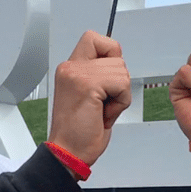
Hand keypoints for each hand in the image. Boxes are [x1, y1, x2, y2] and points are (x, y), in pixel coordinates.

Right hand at [49, 31, 131, 166]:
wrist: (69, 153)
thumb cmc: (80, 131)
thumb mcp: (89, 94)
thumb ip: (99, 74)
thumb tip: (118, 64)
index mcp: (70, 68)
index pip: (96, 39)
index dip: (110, 54)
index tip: (107, 79)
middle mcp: (70, 68)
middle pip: (116, 54)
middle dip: (119, 82)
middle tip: (102, 102)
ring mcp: (77, 74)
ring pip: (121, 70)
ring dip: (120, 95)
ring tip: (101, 109)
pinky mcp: (87, 85)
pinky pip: (122, 84)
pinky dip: (120, 103)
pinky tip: (104, 114)